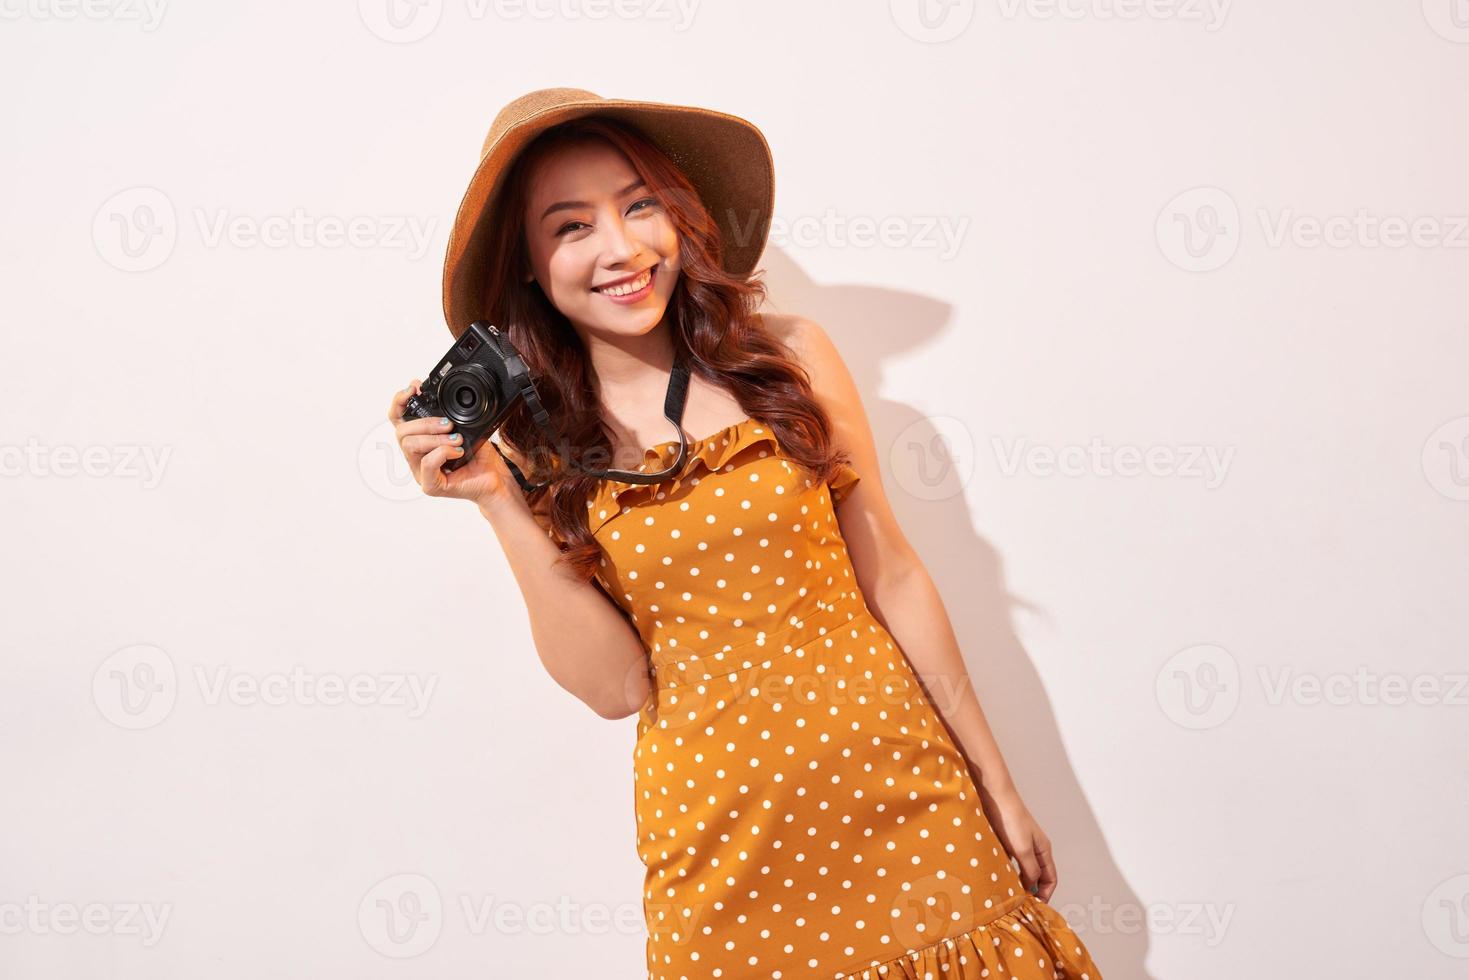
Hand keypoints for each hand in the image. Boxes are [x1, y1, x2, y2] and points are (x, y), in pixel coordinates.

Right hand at [387, 378, 517, 506]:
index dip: (400, 401)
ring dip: (435, 438)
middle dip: (425, 422)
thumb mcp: (464, 428)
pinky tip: (458, 452)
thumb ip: (448, 415)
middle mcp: (416, 457)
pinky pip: (427, 463)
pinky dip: (443, 452)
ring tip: (456, 439)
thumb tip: (439, 395)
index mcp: (420, 441)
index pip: (397, 420)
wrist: (495, 479)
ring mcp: (421, 472)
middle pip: (401, 432)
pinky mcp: (430, 486)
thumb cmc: (479, 457)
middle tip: (449, 424)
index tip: (414, 388)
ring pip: (410, 446)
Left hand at [979, 784, 1058, 902]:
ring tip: (1011, 895)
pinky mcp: (1007, 841)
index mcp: (1043, 850)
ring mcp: (1021, 844)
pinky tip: (1000, 878)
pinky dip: (1010, 872)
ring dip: (1020, 882)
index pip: (1051, 878)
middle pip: (1039, 876)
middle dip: (1033, 891)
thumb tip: (1032, 887)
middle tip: (1022, 905)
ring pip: (1025, 869)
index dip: (1045, 894)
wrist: (995, 797)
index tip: (1035, 906)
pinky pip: (1012, 862)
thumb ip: (1030, 870)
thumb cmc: (1011, 820)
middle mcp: (1035, 848)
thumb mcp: (1022, 849)